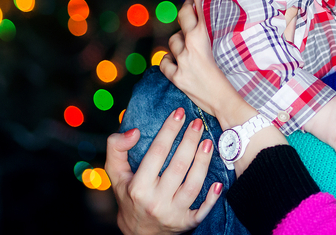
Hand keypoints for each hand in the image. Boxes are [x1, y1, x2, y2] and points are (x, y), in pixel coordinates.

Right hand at [106, 108, 220, 234]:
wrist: (137, 233)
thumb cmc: (129, 196)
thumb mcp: (116, 174)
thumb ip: (117, 149)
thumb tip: (134, 131)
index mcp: (138, 187)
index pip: (157, 152)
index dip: (169, 130)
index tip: (179, 113)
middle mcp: (155, 201)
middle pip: (178, 166)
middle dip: (190, 141)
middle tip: (198, 123)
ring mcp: (172, 214)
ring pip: (193, 185)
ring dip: (203, 162)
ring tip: (208, 143)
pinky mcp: (186, 224)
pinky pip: (202, 211)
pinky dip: (212, 198)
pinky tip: (219, 183)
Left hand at [160, 0, 241, 119]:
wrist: (230, 104)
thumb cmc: (241, 77)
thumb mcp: (236, 49)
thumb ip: (229, 33)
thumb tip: (239, 22)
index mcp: (206, 35)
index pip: (199, 6)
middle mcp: (192, 45)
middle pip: (183, 16)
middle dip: (187, 7)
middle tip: (191, 1)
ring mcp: (182, 61)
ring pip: (173, 40)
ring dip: (179, 39)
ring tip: (188, 40)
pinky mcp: (176, 78)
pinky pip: (164, 62)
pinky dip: (169, 59)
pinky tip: (175, 59)